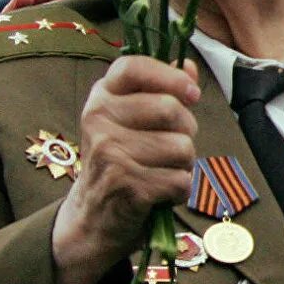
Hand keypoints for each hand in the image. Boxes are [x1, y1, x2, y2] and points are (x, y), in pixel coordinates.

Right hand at [50, 56, 199, 283]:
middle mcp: (99, 120)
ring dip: (183, 165)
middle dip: (185, 131)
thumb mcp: (135, 120)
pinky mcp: (125, 185)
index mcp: (102, 97)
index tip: (190, 93)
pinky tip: (156, 193)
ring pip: (182, 148)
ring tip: (158, 171)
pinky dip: (178, 191)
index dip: (170, 75)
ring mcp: (109, 153)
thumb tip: (190, 66)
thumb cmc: (124, 160)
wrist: (93, 216)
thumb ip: (162, 91)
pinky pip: (181, 180)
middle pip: (172, 109)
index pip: (133, 66)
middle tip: (168, 147)